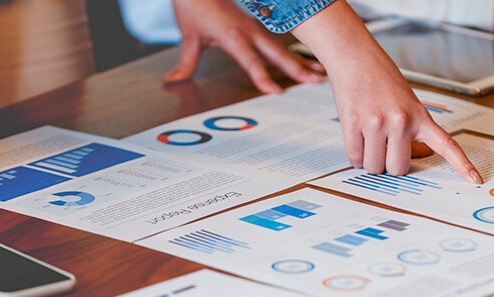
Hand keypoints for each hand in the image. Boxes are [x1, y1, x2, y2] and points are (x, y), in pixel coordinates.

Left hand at [167, 0, 325, 92]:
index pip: (250, 60)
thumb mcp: (188, 35)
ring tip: (320, 73)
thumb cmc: (195, 4)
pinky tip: (309, 60)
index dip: (263, 77)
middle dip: (296, 68)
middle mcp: (249, 31)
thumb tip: (174, 80)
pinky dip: (295, 52)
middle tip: (314, 80)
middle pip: (277, 53)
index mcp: (233, 35)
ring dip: (302, 61)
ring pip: (283, 48)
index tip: (275, 91)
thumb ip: (186, 62)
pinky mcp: (257, 26)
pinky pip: (279, 42)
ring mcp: (256, 27)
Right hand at [292, 1, 481, 182]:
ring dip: (371, 160)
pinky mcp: (353, 125)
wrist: (355, 57)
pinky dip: (356, 156)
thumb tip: (413, 157)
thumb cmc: (381, 78)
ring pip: (375, 167)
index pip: (446, 145)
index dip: (462, 165)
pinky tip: (359, 139)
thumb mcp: (407, 102)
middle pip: (398, 169)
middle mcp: (399, 121)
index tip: (475, 180)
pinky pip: (355, 159)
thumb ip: (413, 129)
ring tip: (370, 138)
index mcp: (419, 115)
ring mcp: (375, 124)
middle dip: (390, 163)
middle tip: (386, 146)